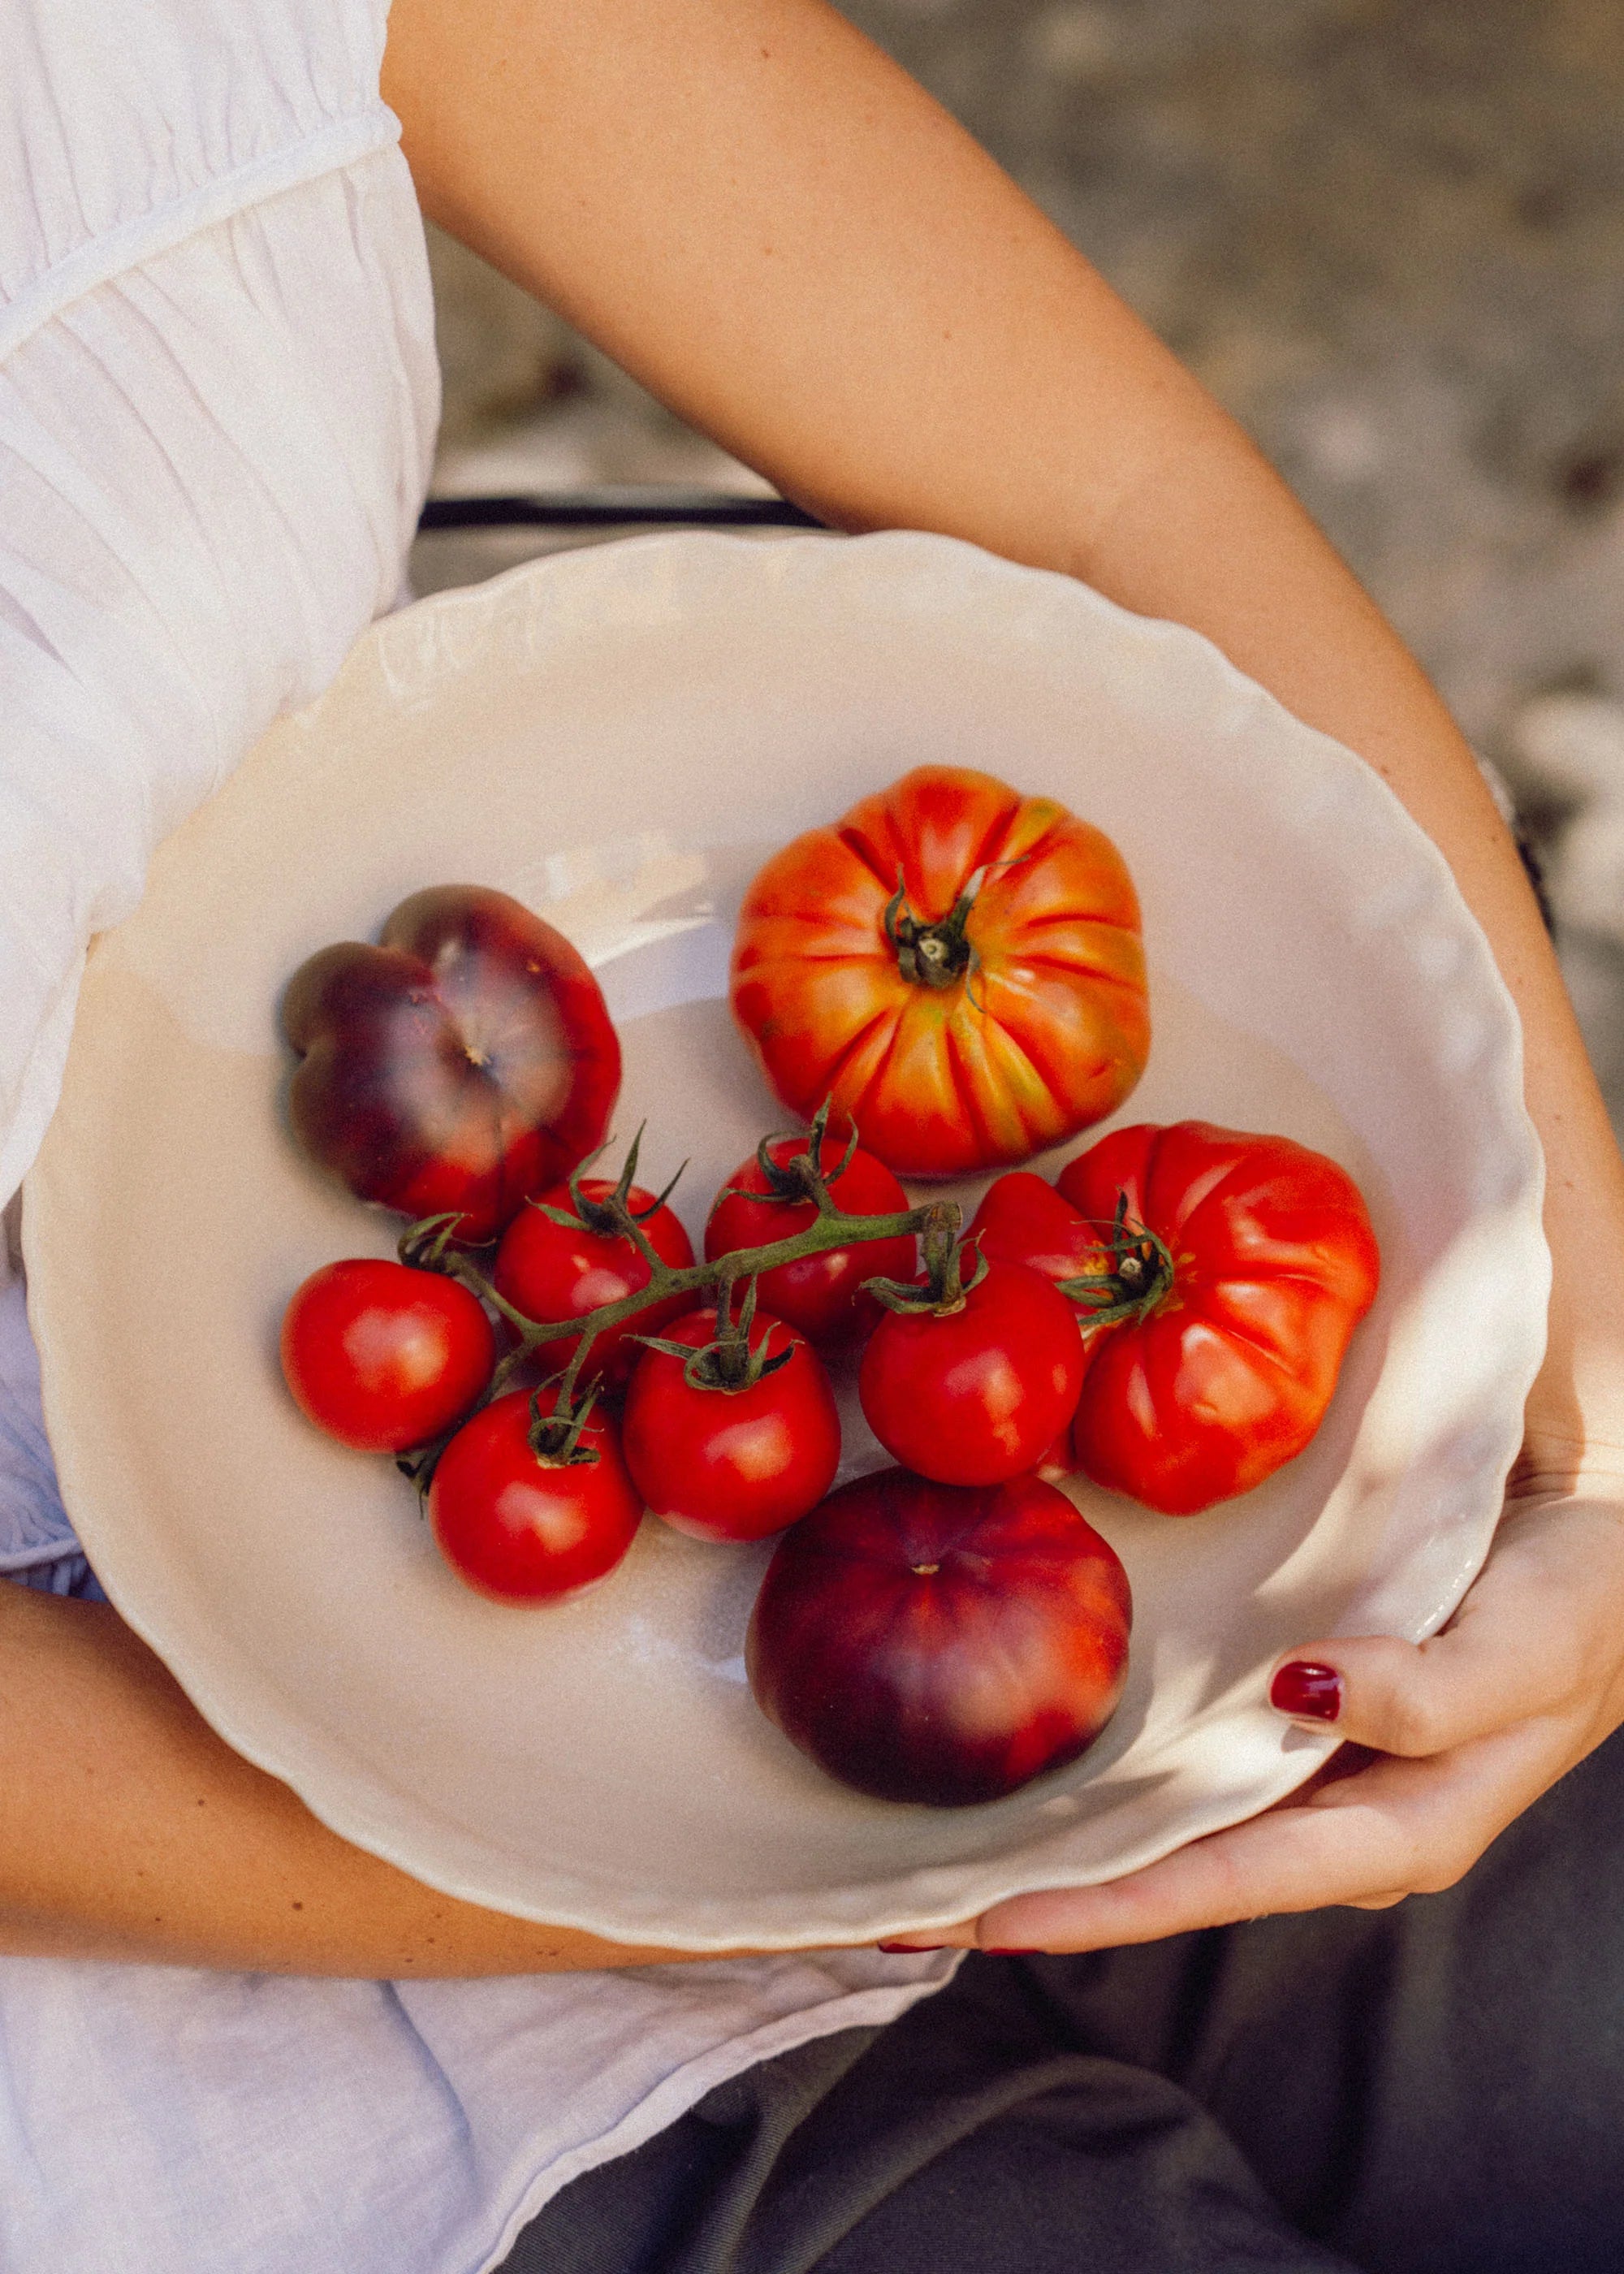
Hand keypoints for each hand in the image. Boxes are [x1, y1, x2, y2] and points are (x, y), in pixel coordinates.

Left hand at [880, 1448, 1623, 1953]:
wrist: (1608, 1538)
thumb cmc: (1580, 1603)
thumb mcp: (1525, 1651)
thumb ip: (1432, 1693)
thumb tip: (1307, 1693)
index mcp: (1389, 1830)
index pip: (1224, 1884)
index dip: (1111, 1906)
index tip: (995, 1921)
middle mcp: (1331, 1813)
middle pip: (1172, 1873)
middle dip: (1050, 1896)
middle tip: (911, 1908)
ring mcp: (1306, 1765)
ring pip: (1166, 1818)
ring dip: (1060, 1836)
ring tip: (936, 1845)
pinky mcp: (1290, 1708)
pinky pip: (1184, 1751)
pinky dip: (1107, 1762)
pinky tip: (1031, 1754)